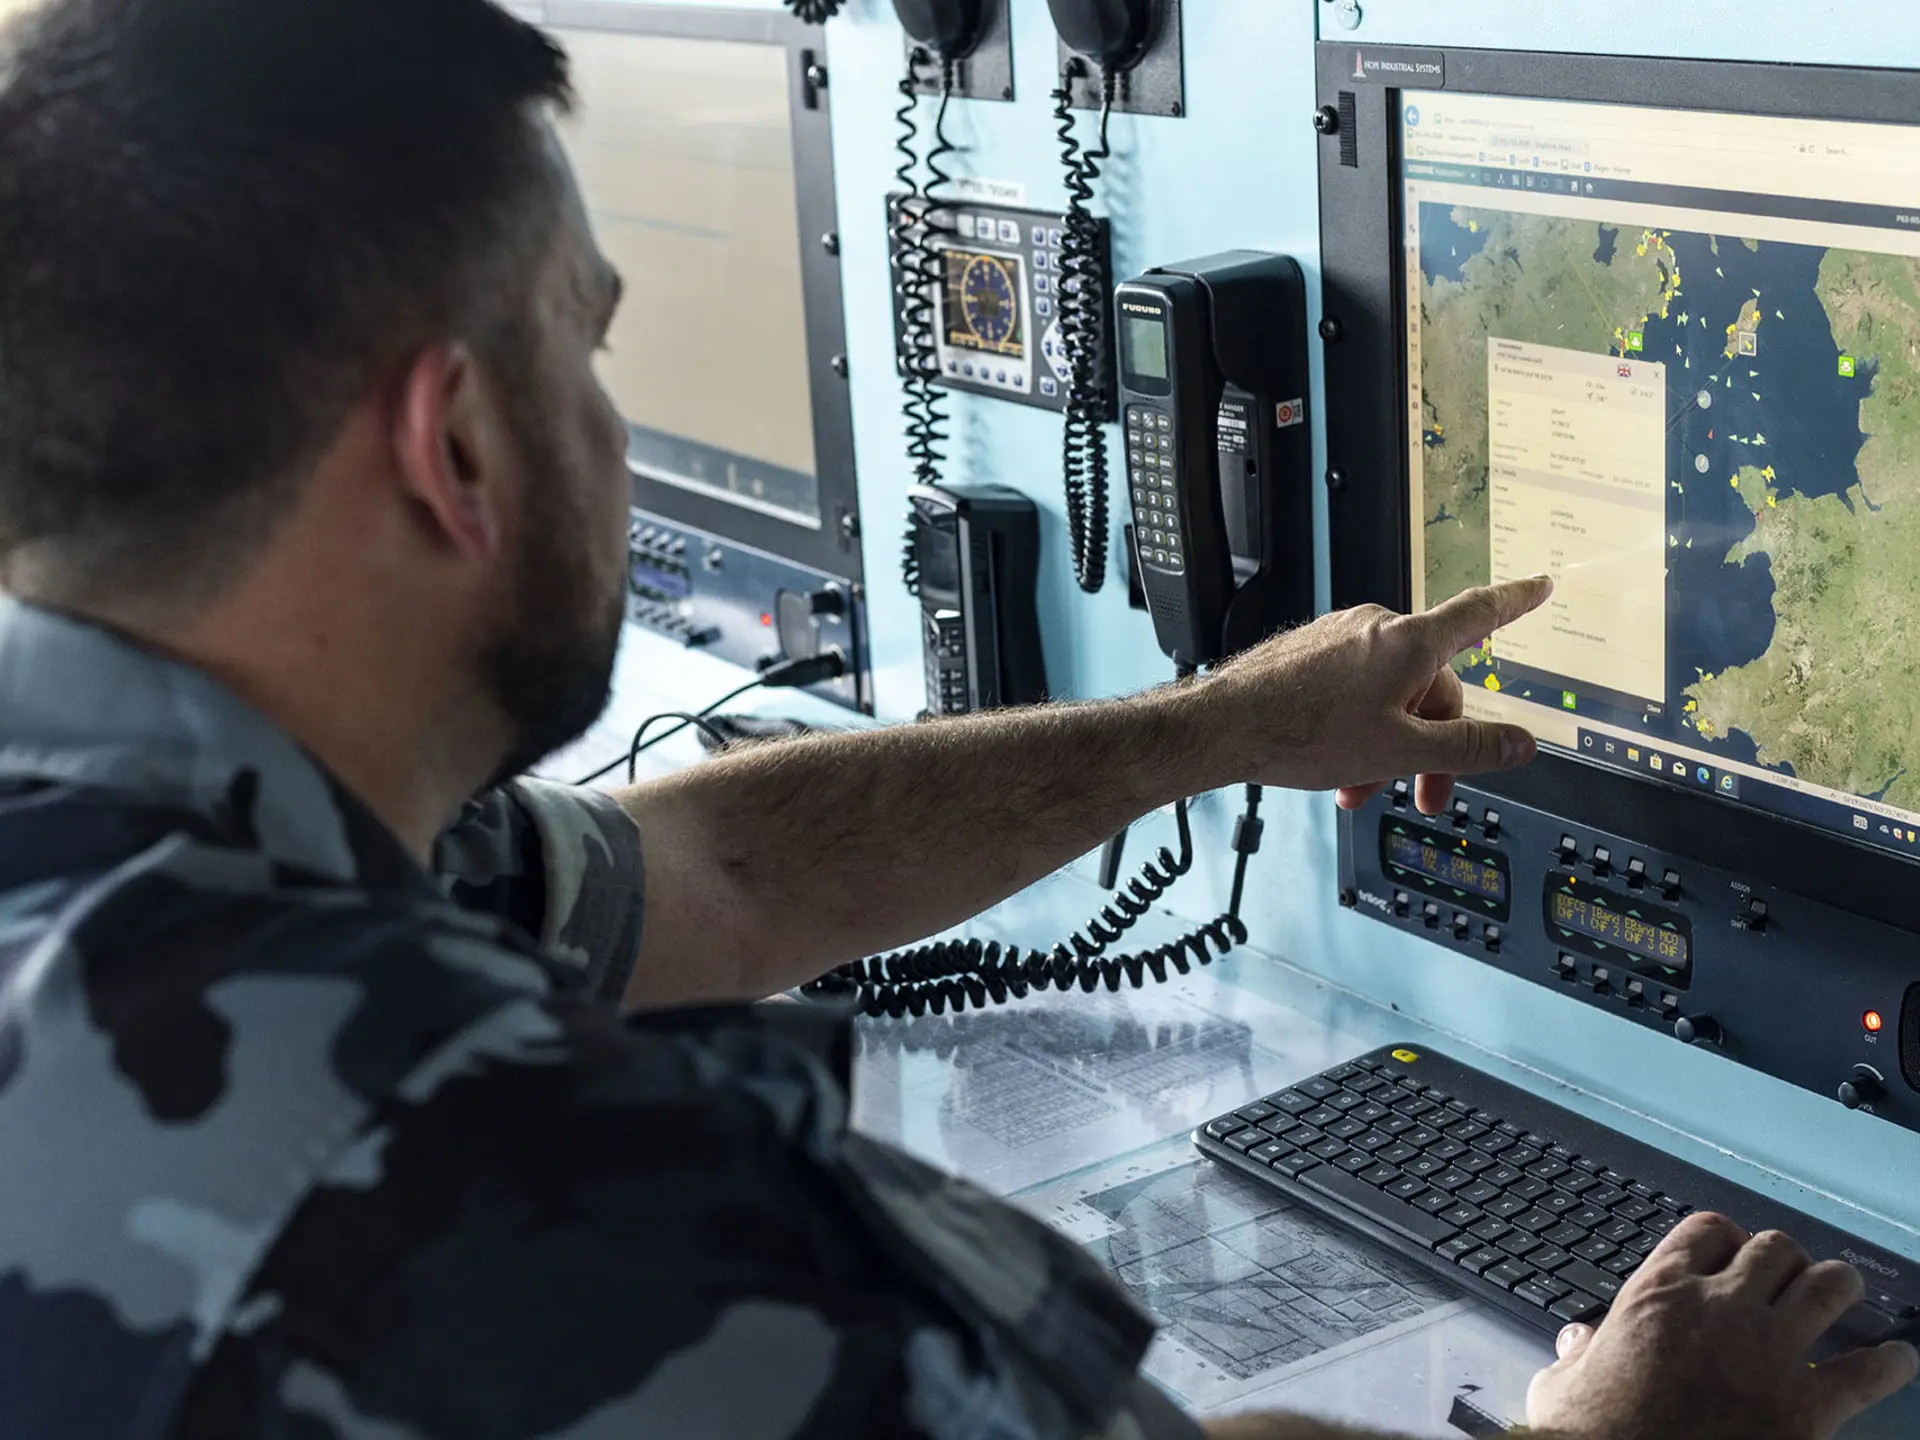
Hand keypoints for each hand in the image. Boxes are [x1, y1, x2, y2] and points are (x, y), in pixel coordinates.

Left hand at [1194, 577, 1551, 810]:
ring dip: (1388, 744)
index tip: (1538, 585)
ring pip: (1390, 694)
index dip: (1516, 601)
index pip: (1480, 614)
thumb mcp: (1401, 751)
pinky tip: (1338, 765)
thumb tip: (1519, 744)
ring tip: (1362, 787)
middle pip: (1432, 684)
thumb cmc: (1299, 732)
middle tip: (1424, 792)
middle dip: (1431, 743)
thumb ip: (1468, 747)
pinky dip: (1357, 728)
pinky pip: (1355, 690)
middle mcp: (1377, 629)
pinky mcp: (1312, 653)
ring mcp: (1341, 638)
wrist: (1223, 727)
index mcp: (1410, 643)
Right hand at [1527, 1213, 1918, 1439]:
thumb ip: (1577, 1354)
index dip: (1727, 1240)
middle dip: (1785, 1260)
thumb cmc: (1589, 1435)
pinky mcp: (1805, 1407)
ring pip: (1827, 1285)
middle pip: (1774, 1248)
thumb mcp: (1562, 1385)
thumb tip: (1576, 1343)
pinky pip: (1866, 1371)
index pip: (1709, 1231)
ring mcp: (1768, 1352)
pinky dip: (1888, 1362)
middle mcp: (1719, 1307)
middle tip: (1790, 1278)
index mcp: (1658, 1292)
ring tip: (1843, 1294)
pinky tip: (1896, 1360)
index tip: (1732, 1255)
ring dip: (1836, 1287)